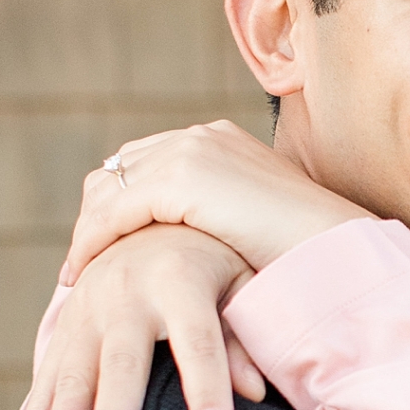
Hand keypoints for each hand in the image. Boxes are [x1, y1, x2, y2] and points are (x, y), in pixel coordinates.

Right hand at [8, 225, 261, 409]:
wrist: (149, 215)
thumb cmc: (214, 260)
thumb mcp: (242, 283)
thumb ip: (244, 337)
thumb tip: (255, 392)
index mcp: (179, 280)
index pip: (199, 340)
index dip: (208, 384)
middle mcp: (125, 295)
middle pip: (119, 365)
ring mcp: (85, 312)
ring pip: (69, 379)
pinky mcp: (62, 330)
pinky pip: (44, 386)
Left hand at [63, 118, 366, 285]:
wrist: (333, 248)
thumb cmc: (304, 250)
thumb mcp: (254, 221)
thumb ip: (220, 216)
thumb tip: (197, 242)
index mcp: (218, 139)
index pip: (144, 163)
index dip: (116, 205)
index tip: (101, 245)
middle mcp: (200, 136)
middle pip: (118, 170)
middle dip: (95, 215)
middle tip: (81, 262)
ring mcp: (190, 151)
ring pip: (109, 190)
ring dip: (87, 231)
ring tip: (76, 273)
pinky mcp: (182, 179)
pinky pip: (115, 212)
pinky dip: (92, 242)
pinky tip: (82, 273)